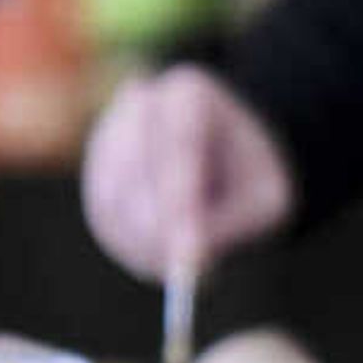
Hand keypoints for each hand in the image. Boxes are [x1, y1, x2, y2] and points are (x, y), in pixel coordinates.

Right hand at [83, 65, 292, 283]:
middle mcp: (143, 102)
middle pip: (137, 163)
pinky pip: (102, 210)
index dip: (181, 198)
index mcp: (191, 93)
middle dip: (159, 222)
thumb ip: (229, 224)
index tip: (187, 250)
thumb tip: (189, 260)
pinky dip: (129, 242)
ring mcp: (112, 132)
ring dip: (144, 238)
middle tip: (183, 269)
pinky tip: (161, 257)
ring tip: (185, 266)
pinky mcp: (97, 168)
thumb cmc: (254, 182)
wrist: (232, 167)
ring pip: (112, 191)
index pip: (180, 141)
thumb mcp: (266, 201)